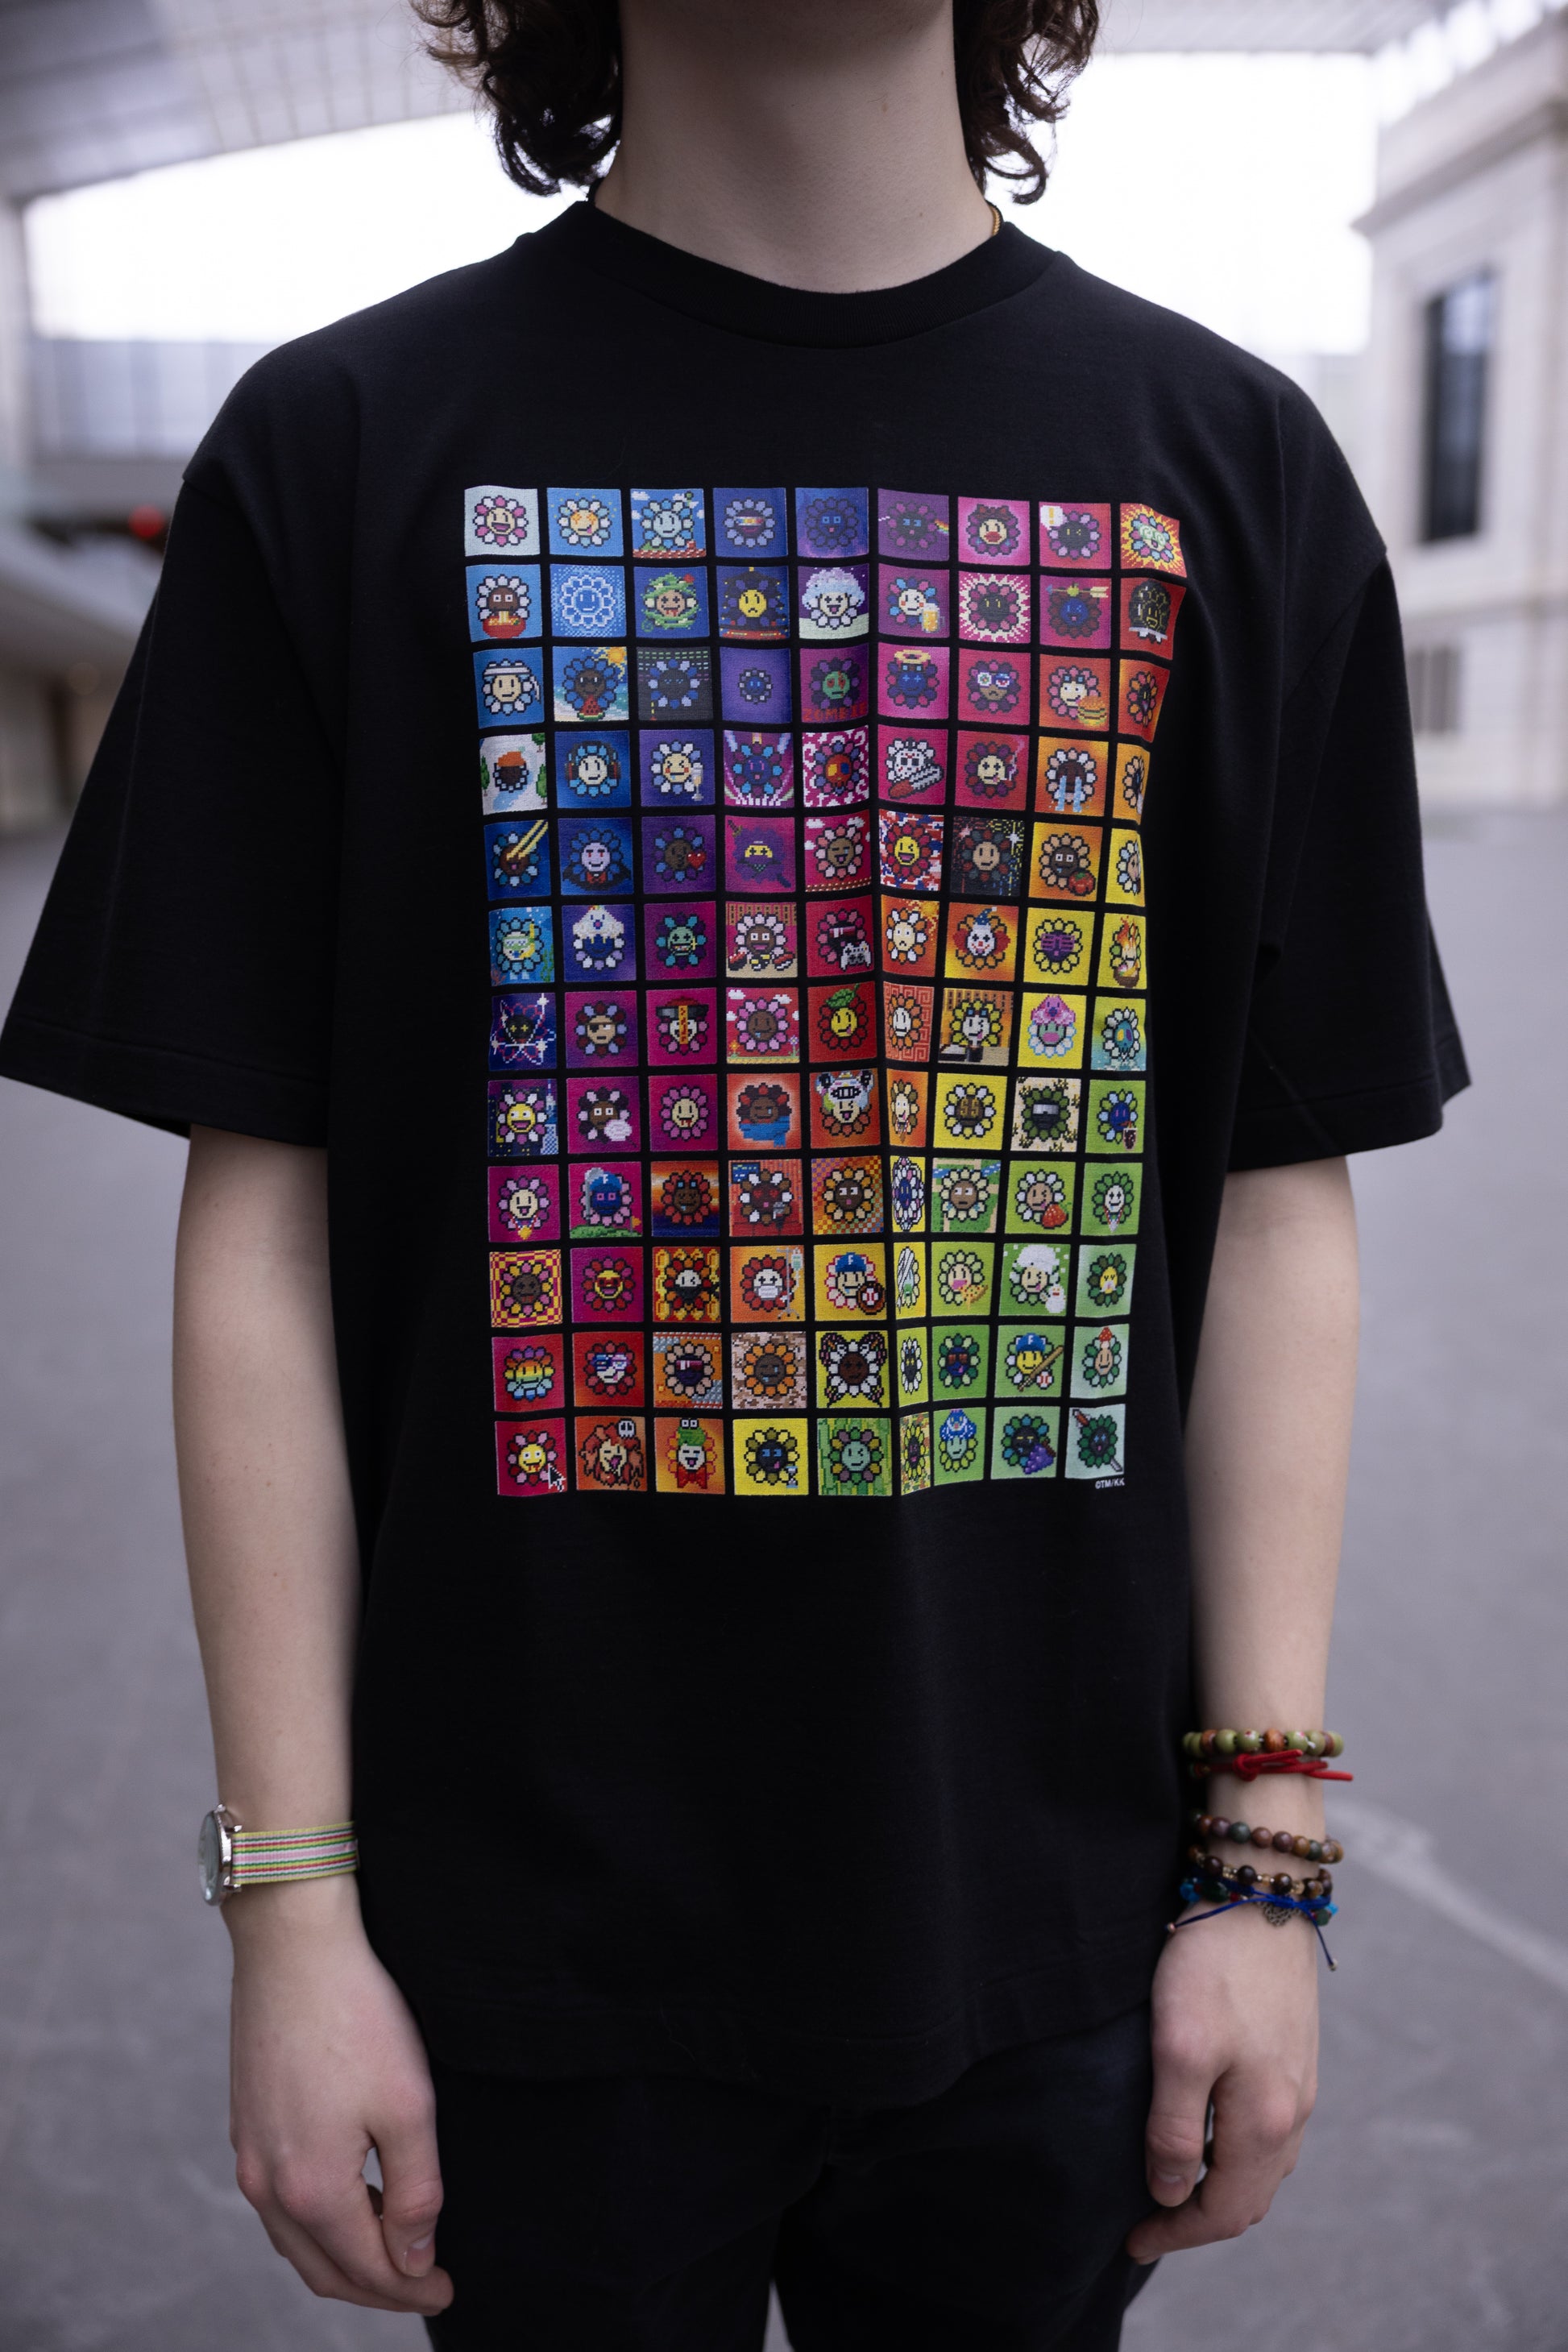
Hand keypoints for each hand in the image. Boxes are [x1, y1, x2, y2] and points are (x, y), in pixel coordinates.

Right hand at [227, 1875, 454, 2315]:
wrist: (293, 1944)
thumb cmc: (357, 2015)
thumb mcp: (408, 2105)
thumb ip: (414, 2193)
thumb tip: (413, 2261)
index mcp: (309, 2188)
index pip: (366, 2268)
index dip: (411, 2288)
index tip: (449, 2289)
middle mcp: (266, 2184)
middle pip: (324, 2269)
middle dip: (377, 2288)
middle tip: (425, 2283)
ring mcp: (248, 2154)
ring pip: (296, 2242)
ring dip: (345, 2259)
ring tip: (394, 2251)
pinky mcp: (245, 2124)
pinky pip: (279, 2204)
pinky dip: (317, 2224)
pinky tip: (350, 2203)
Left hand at [1125, 1901, 1318, 2262]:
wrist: (1263, 1893)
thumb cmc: (1213, 1966)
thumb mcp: (1177, 2047)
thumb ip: (1172, 2128)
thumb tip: (1168, 2190)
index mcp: (1265, 2121)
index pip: (1224, 2210)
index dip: (1176, 2235)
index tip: (1130, 2240)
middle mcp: (1294, 2113)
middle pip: (1250, 2199)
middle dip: (1199, 2219)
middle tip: (1147, 2221)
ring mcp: (1300, 2085)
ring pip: (1265, 2169)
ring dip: (1221, 2188)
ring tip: (1170, 2182)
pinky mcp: (1296, 2056)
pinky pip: (1271, 2134)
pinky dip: (1239, 2155)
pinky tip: (1205, 2133)